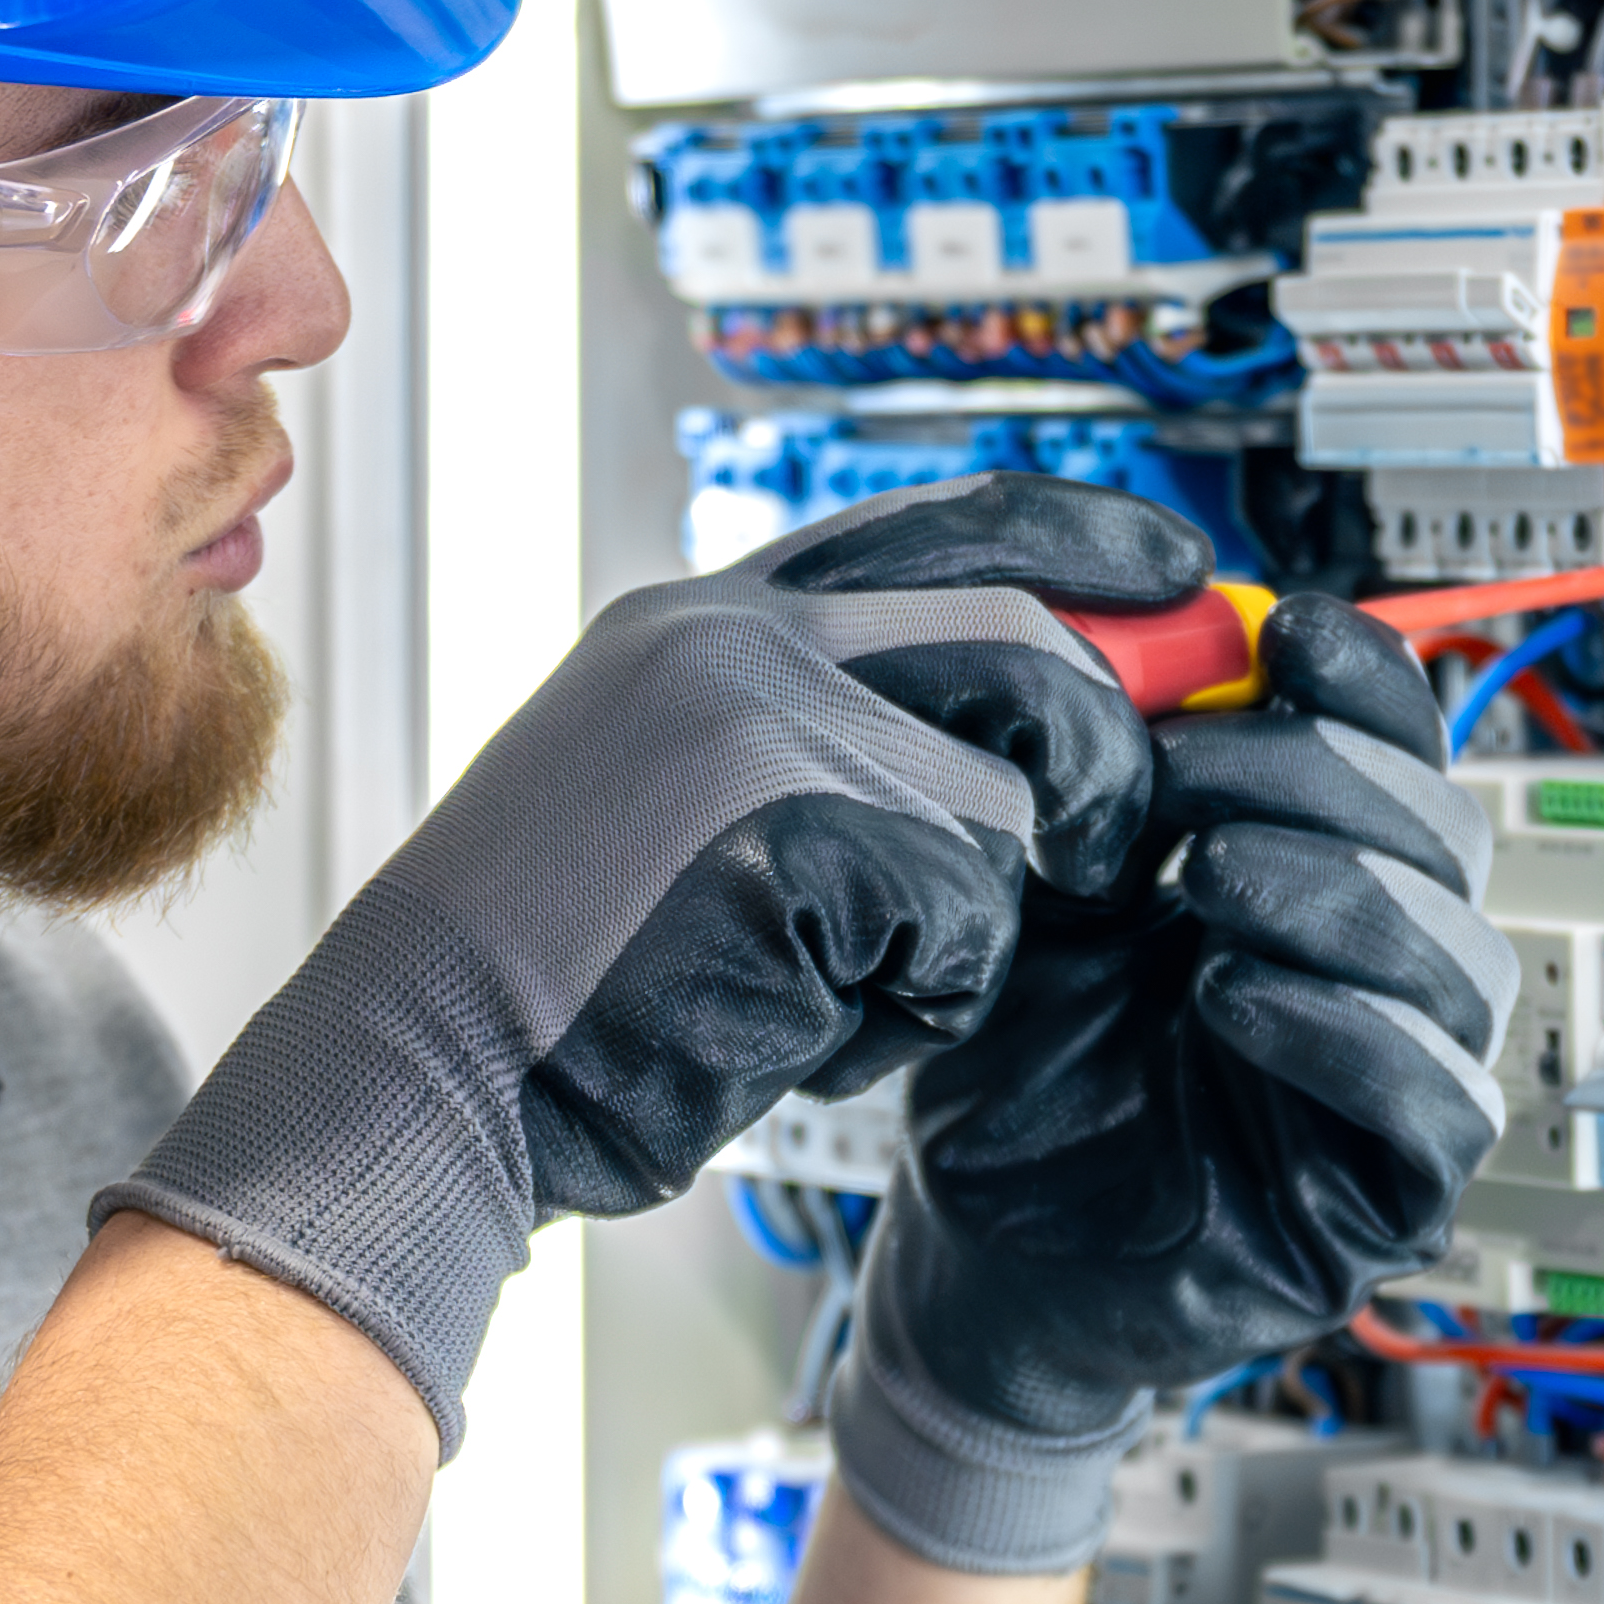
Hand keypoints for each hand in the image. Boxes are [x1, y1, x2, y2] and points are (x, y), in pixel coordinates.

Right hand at [106, 475, 1211, 1441]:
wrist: (424, 1076)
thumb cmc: (559, 987)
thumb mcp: (681, 804)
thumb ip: (816, 739)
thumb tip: (1015, 740)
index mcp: (704, 618)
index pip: (940, 526)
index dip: (1081, 545)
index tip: (1179, 576)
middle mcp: (733, 636)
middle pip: (1018, 639)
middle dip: (1108, 750)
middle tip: (1121, 841)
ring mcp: (760, 720)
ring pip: (1001, 806)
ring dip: (960, 930)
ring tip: (842, 983)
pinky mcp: (794, 828)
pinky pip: (965, 918)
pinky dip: (912, 1005)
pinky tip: (798, 1025)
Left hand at [824, 590, 1512, 1571]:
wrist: (967, 1229)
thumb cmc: (1021, 1053)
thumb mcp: (1051, 879)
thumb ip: (1106, 764)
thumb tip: (1158, 624)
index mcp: (1327, 871)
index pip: (1404, 750)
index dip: (1367, 680)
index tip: (1281, 627)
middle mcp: (1388, 971)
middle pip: (1448, 837)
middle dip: (1319, 780)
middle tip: (1175, 775)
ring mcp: (1401, 1089)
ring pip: (1460, 962)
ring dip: (1339, 894)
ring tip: (1203, 874)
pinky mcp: (1386, 1206)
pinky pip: (1435, 1105)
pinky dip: (1344, 1033)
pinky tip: (1230, 994)